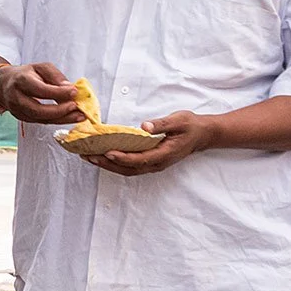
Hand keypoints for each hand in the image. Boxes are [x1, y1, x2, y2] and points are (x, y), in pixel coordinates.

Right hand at [0, 62, 82, 124]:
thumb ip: (56, 76)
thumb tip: (69, 89)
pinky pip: (41, 121)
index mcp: (21, 81)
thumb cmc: (26, 74)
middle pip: (38, 109)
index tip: (74, 92)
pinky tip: (69, 117)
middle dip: (59, 110)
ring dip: (61, 119)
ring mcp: (17, 110)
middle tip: (75, 107)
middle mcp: (16, 97)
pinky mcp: (21, 118)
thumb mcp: (41, 67)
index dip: (58, 92)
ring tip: (79, 116)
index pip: (40, 90)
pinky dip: (57, 120)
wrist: (3, 84)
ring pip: (40, 119)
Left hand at [90, 109, 217, 176]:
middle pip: (128, 168)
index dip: (122, 157)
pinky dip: (114, 163)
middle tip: (87, 156)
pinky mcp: (150, 162)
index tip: (107, 152)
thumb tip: (144, 126)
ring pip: (127, 170)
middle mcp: (157, 163)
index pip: (139, 159)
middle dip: (106, 163)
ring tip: (89, 157)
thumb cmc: (191, 126)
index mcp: (164, 154)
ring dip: (107, 165)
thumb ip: (162, 124)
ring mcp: (153, 165)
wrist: (203, 135)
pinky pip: (129, 166)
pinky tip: (102, 156)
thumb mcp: (179, 120)